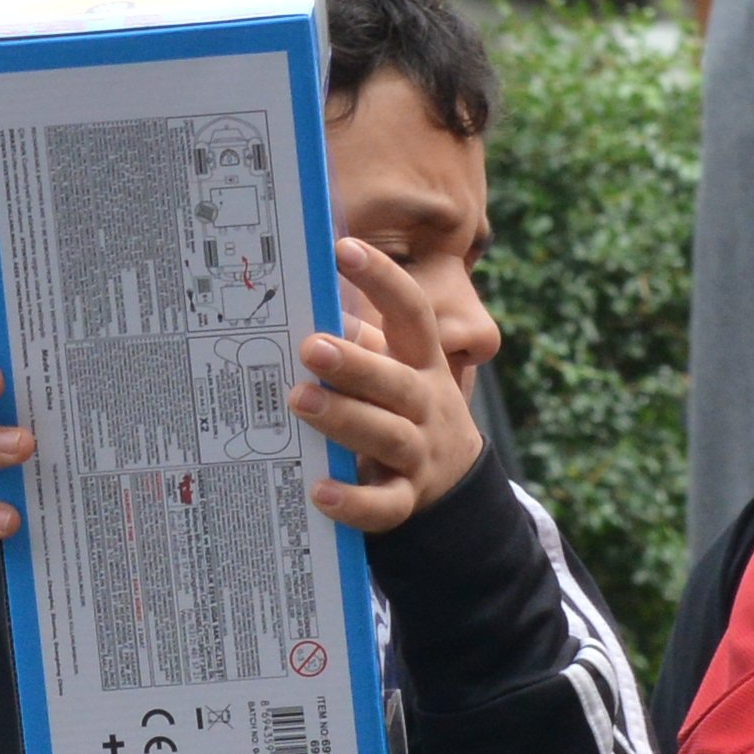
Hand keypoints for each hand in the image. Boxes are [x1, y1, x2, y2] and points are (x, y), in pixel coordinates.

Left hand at [292, 231, 488, 530]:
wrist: (454, 483)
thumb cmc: (402, 409)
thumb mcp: (393, 369)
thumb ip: (358, 339)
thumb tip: (302, 293)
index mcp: (422, 363)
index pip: (412, 315)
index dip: (384, 280)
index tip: (344, 249)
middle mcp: (427, 405)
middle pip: (397, 382)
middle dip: (355, 364)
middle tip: (310, 347)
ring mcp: (419, 454)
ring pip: (387, 436)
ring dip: (344, 418)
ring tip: (300, 400)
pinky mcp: (406, 499)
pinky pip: (384, 504)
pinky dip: (354, 501)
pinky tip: (321, 490)